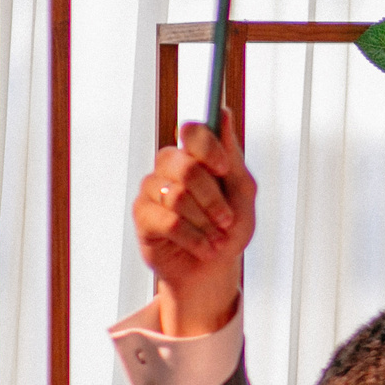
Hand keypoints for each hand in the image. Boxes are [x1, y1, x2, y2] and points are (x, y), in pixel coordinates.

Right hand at [132, 112, 255, 336]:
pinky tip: (205, 248)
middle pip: (186, 167)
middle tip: (226, 220)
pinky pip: (168, 221)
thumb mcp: (242, 195)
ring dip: (205, 222)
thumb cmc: (229, 229)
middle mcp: (170, 167)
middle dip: (213, 199)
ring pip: (177, 196)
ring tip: (216, 237)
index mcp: (196, 156)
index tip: (222, 168)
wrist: (213, 269)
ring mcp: (153, 190)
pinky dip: (195, 238)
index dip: (207, 147)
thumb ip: (233, 158)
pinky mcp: (142, 215)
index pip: (192, 132)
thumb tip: (224, 114)